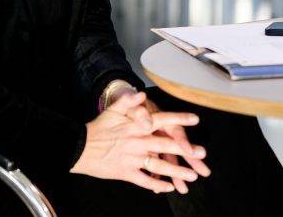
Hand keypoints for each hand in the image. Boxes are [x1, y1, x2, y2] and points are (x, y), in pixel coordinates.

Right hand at [71, 91, 209, 192]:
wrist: (80, 147)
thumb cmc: (98, 127)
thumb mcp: (113, 109)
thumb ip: (129, 101)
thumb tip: (142, 94)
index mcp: (137, 126)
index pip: (162, 120)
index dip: (179, 119)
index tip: (195, 119)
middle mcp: (138, 142)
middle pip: (165, 145)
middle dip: (185, 150)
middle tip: (202, 153)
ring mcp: (133, 158)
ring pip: (159, 166)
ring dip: (176, 171)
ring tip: (192, 176)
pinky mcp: (125, 172)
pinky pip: (144, 179)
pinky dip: (157, 184)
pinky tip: (169, 188)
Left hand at [133, 95, 211, 194]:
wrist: (119, 111)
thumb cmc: (128, 107)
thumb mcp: (131, 105)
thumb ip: (139, 111)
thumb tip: (147, 122)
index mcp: (161, 120)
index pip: (175, 131)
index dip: (182, 141)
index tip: (189, 150)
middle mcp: (162, 133)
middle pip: (179, 148)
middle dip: (192, 161)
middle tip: (204, 172)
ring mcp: (155, 143)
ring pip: (169, 160)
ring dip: (177, 174)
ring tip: (183, 189)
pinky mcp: (147, 152)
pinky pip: (154, 166)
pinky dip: (156, 178)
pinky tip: (158, 189)